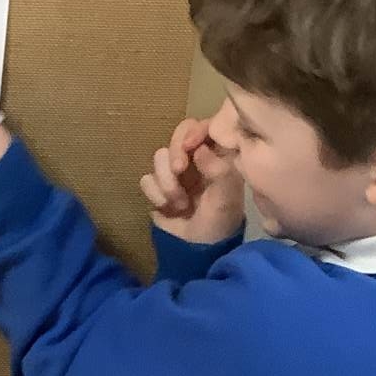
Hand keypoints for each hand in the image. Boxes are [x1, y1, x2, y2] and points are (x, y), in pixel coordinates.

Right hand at [139, 118, 244, 244]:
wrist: (199, 249)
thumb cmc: (220, 220)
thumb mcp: (228, 197)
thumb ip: (219, 170)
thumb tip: (200, 151)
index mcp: (217, 154)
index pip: (203, 126)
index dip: (193, 131)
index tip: (190, 146)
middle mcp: (196, 157)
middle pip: (176, 136)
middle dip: (174, 155)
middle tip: (179, 171)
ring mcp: (175, 172)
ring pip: (158, 158)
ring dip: (167, 183)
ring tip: (181, 204)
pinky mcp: (158, 187)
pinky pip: (147, 179)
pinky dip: (156, 195)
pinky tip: (169, 209)